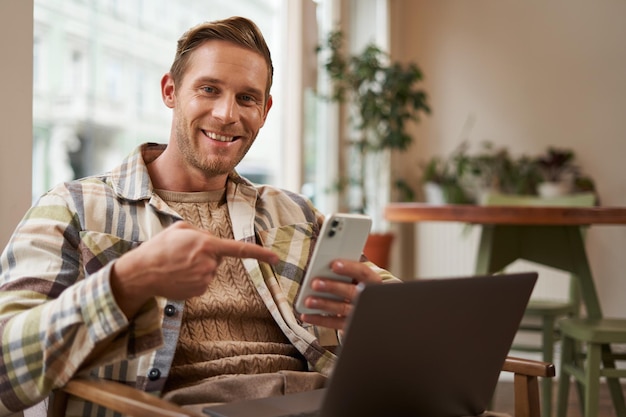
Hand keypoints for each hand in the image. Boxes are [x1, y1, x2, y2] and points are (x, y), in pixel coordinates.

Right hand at [111, 222, 278, 317]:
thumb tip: (211, 242)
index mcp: (207, 244)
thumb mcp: (180, 229)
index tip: (276, 258)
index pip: (240, 250)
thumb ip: (201, 232)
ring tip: (178, 264)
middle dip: (207, 254)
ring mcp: (204, 279)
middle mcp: (209, 263)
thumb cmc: (160, 247)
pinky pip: (203, 281)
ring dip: (199, 266)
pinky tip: (179, 275)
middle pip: (219, 258)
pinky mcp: (198, 291)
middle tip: (184, 253)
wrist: (141, 273)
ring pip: (210, 270)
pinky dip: (194, 278)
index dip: (260, 254)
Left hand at [299, 259, 381, 331]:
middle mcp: (368, 298)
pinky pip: (334, 323)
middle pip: (352, 292)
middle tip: (315, 283)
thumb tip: (323, 267)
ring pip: (342, 308)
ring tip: (308, 301)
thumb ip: (345, 273)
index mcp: (372, 282)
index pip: (363, 272)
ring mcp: (360, 313)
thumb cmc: (358, 288)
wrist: (371, 313)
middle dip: (332, 287)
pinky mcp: (350, 325)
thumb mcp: (357, 279)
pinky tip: (307, 315)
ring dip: (324, 304)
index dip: (349, 268)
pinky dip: (319, 320)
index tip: (333, 264)